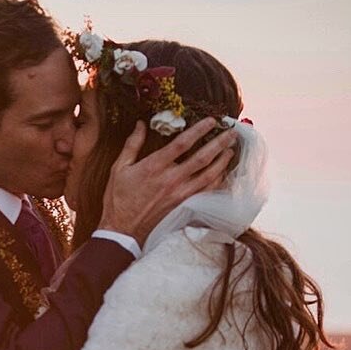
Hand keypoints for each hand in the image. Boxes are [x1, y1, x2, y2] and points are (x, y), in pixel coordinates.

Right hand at [97, 118, 237, 245]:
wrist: (123, 229)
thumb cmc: (118, 198)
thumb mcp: (119, 168)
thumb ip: (131, 145)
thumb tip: (140, 124)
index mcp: (154, 167)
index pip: (182, 143)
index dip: (199, 129)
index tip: (211, 120)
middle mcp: (171, 179)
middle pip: (203, 157)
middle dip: (220, 143)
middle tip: (232, 132)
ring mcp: (180, 193)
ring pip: (209, 174)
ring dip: (223, 161)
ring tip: (231, 150)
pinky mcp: (184, 205)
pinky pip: (207, 191)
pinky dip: (218, 181)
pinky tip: (223, 173)